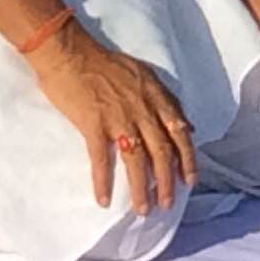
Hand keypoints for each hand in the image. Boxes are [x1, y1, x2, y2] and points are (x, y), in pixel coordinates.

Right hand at [29, 22, 199, 214]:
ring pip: (136, 160)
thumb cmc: (103, 62)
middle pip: (161, 152)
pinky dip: (103, 181)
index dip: (187, 158)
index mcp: (155, 96)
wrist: (69, 51)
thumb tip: (188, 126)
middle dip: (167, 181)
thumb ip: (166, 102)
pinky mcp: (93, 124)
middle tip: (168, 203)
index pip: (179, 132)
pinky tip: (103, 200)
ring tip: (143, 209)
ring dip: (142, 188)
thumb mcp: (144, 75)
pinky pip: (100, 159)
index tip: (190, 180)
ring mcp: (118, 117)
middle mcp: (142, 109)